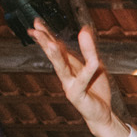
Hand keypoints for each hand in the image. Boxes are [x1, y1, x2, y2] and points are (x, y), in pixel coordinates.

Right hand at [30, 21, 128, 136]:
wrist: (101, 114)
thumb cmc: (96, 90)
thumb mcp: (95, 65)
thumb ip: (89, 50)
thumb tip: (84, 29)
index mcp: (68, 66)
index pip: (55, 48)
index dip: (47, 35)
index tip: (37, 22)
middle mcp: (65, 75)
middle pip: (53, 55)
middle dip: (44, 42)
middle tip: (34, 29)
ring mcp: (69, 85)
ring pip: (61, 68)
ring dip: (55, 55)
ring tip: (50, 43)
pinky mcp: (78, 95)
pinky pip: (84, 79)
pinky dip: (89, 70)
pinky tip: (93, 61)